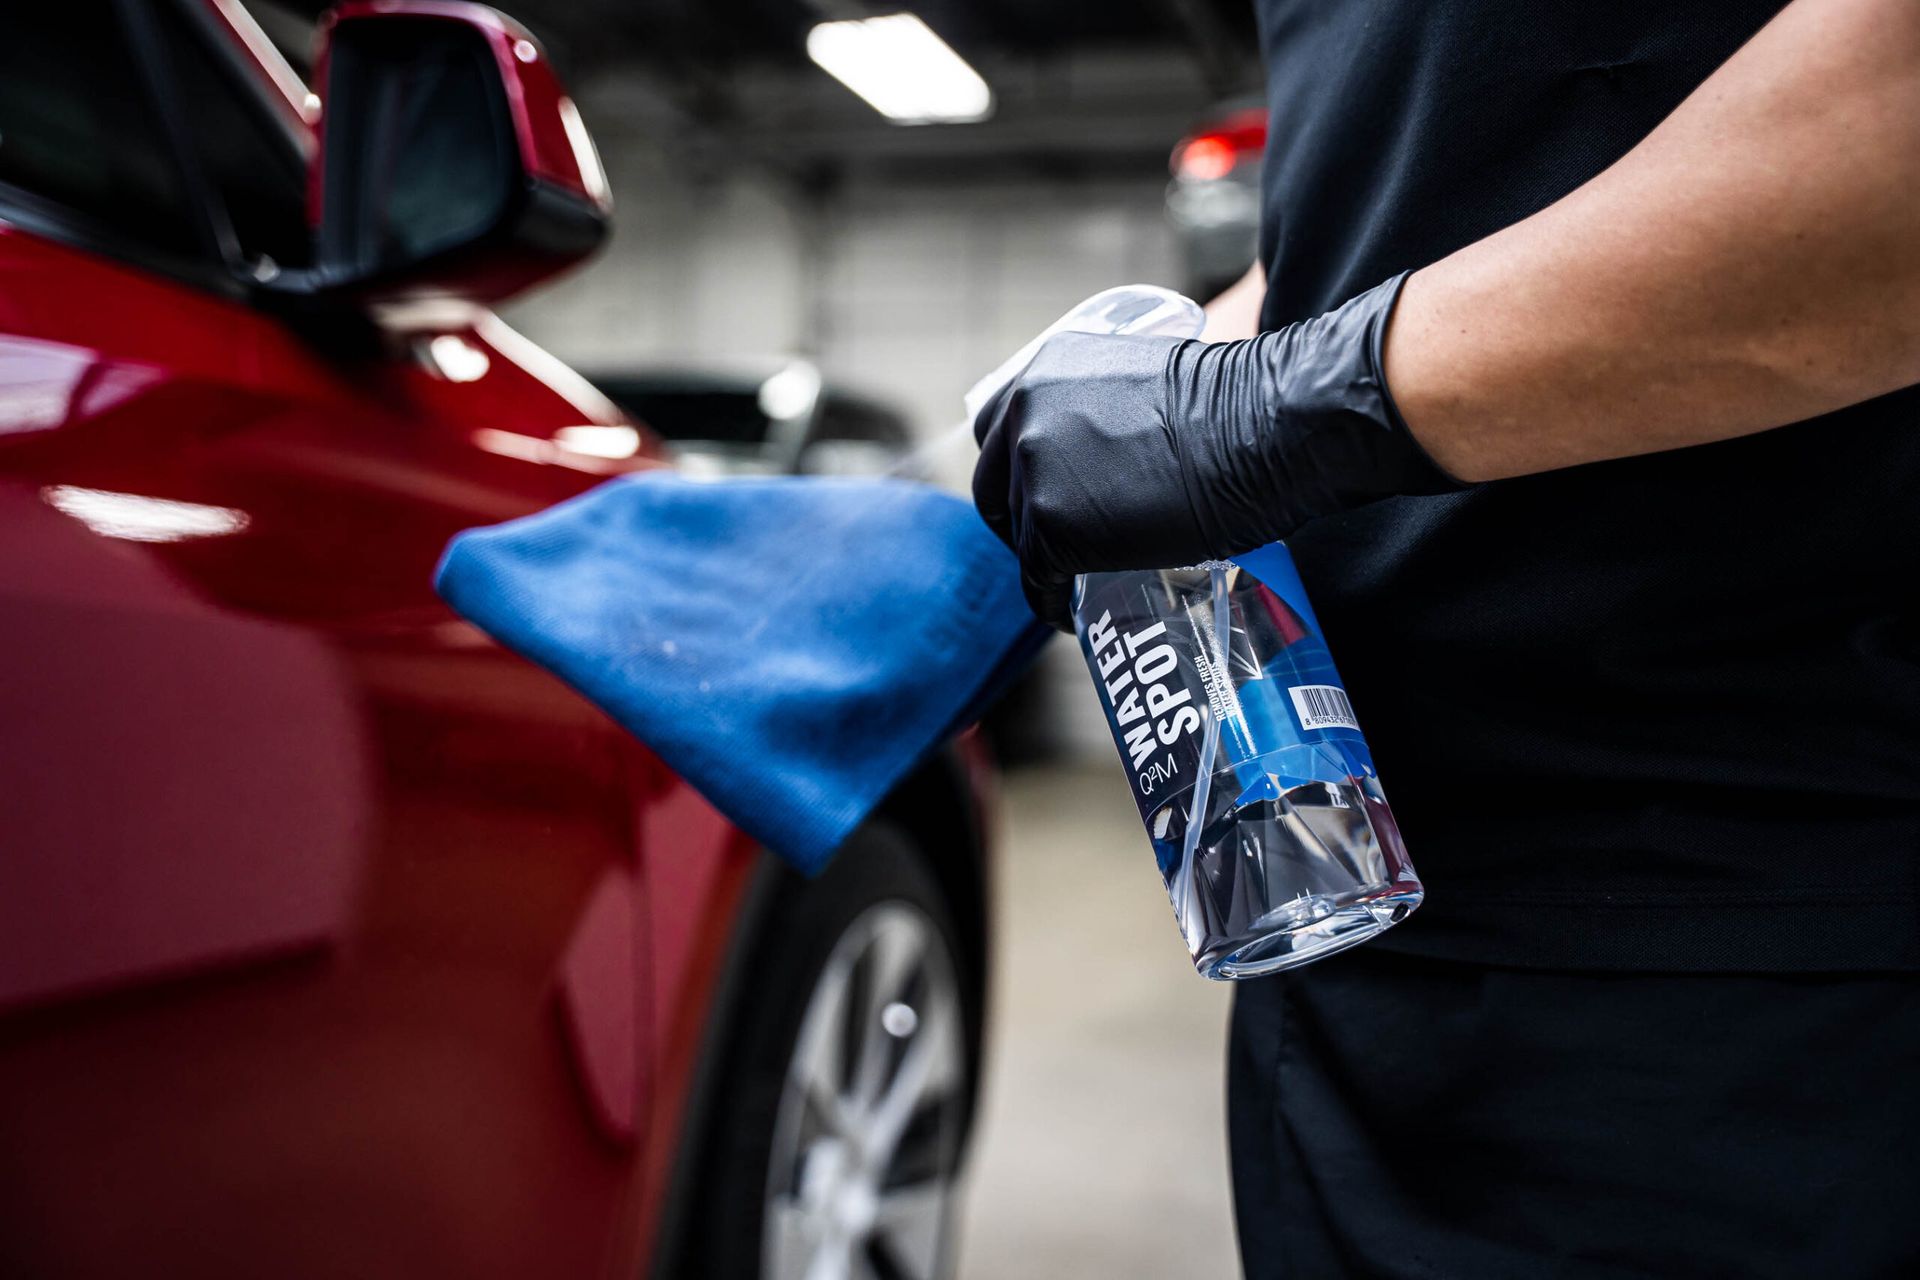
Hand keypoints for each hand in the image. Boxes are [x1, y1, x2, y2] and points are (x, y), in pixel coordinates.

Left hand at [971, 273, 1458, 629]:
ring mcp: (1032, 476)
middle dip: (1019, 523)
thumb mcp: (1146, 378)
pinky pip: (1039, 581)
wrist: (1262, 431)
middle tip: (1055, 549)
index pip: (997, 430)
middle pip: (994, 489)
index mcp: (1043, 372)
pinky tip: (1077, 613)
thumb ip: (1104, 404)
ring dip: (1045, 565)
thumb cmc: (1235, 405)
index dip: (1015, 472)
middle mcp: (1024, 417)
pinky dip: (1054, 602)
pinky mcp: (1051, 530)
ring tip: (1077, 586)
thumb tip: (1110, 447)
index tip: (1040, 497)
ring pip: (1020, 539)